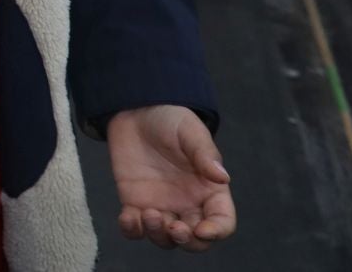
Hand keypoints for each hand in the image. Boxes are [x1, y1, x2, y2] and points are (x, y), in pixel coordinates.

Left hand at [108, 105, 234, 251]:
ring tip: (149, 214)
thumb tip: (223, 177)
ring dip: (159, 236)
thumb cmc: (170, 120)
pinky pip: (135, 228)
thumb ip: (204, 154)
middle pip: (195, 240)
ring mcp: (161, 206)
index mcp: (209, 191)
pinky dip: (132, 230)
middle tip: (174, 227)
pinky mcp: (135, 202)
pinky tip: (128, 218)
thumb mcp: (190, 132)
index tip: (202, 230)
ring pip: (165, 238)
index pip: (222, 222)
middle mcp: (188, 204)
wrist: (136, 110)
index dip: (216, 232)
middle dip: (187, 241)